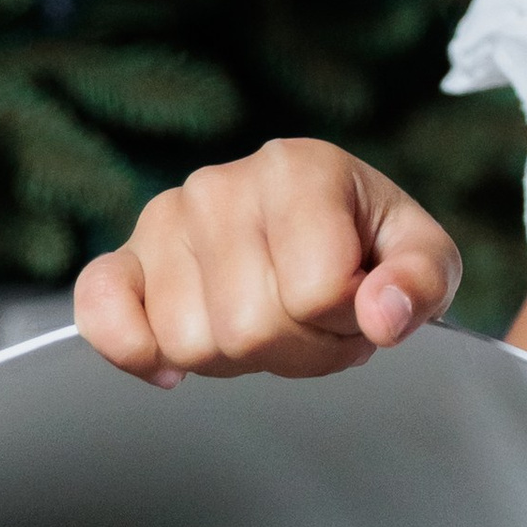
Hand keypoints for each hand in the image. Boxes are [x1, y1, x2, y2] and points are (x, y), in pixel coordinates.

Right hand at [73, 139, 459, 384]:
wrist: (317, 224)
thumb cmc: (368, 241)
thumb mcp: (425, 255)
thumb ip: (421, 282)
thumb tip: (383, 314)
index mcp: (298, 169)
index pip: (319, 293)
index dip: (347, 323)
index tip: (358, 302)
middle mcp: (220, 186)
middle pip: (253, 328)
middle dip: (298, 349)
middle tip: (314, 321)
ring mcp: (164, 221)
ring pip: (193, 344)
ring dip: (239, 358)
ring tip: (266, 317)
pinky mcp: (121, 259)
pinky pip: (100, 313)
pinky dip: (137, 349)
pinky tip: (175, 355)